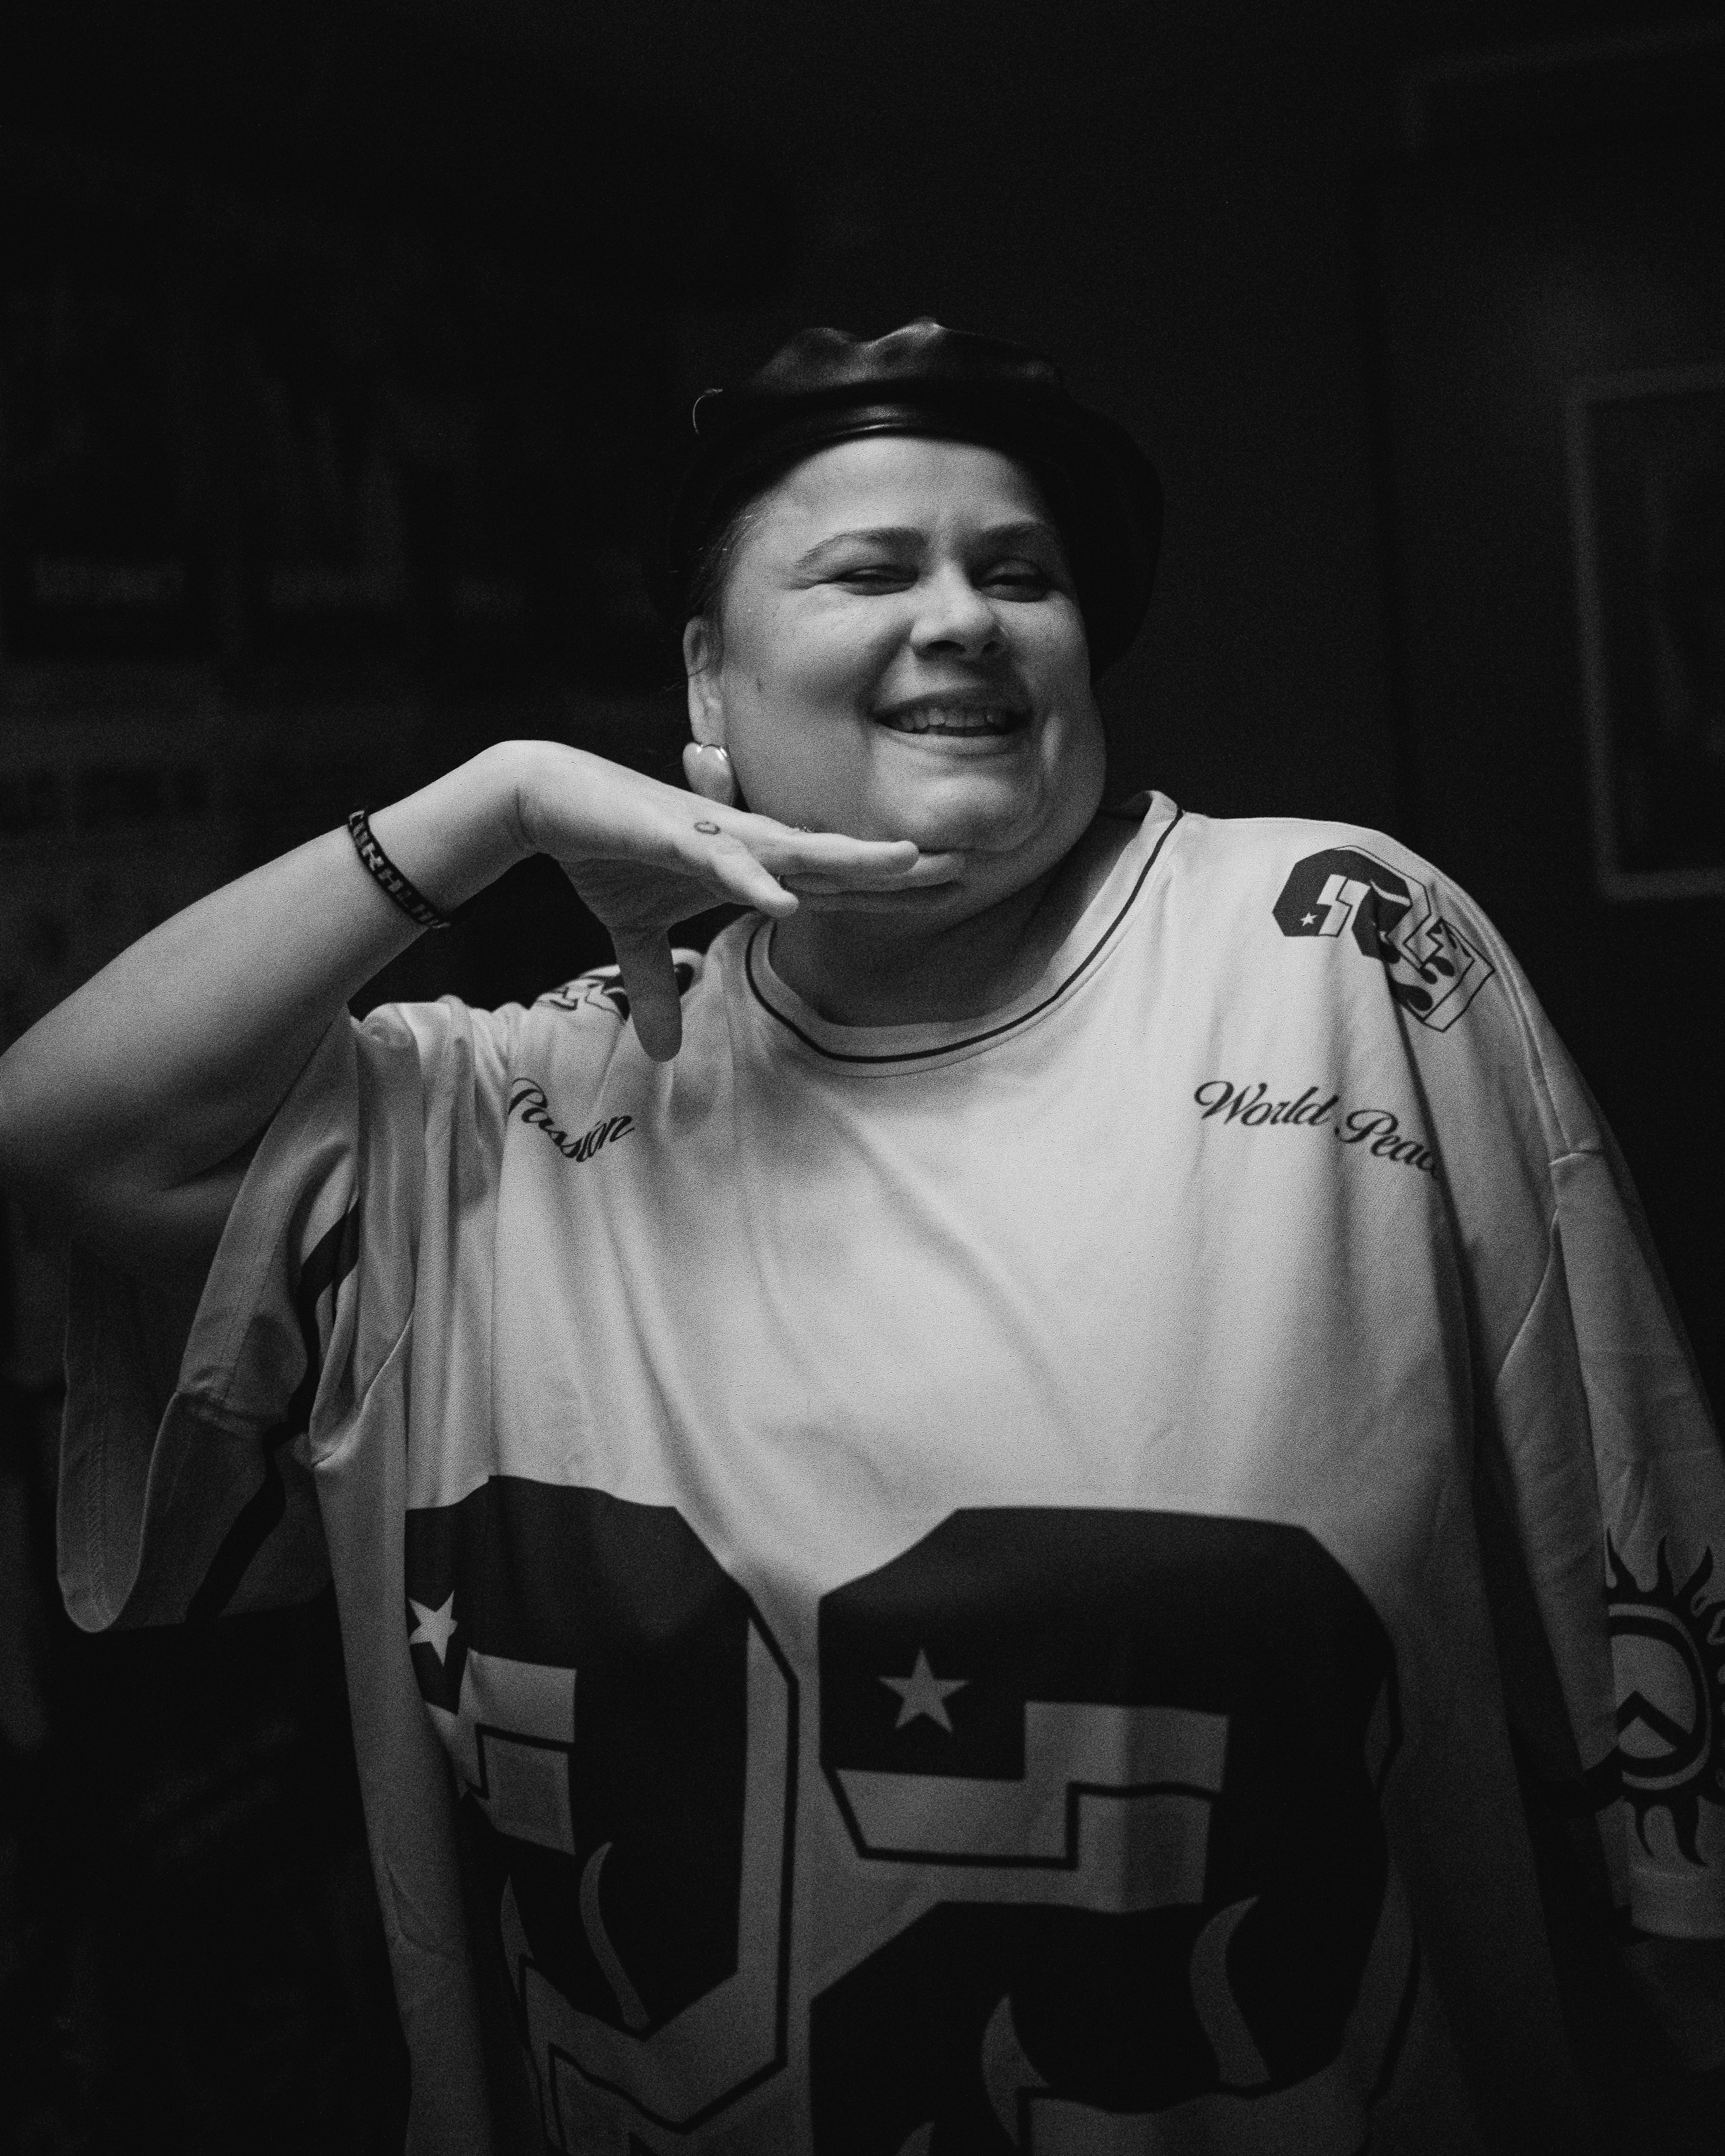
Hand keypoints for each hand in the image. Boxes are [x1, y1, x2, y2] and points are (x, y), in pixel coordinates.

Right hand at [514, 743, 948, 1057]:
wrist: (549, 803)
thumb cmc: (605, 854)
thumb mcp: (633, 937)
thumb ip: (655, 989)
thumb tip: (662, 1054)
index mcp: (748, 865)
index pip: (830, 882)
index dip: (886, 889)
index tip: (946, 890)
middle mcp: (744, 845)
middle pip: (834, 861)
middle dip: (895, 867)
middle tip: (964, 868)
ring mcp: (713, 836)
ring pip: (794, 849)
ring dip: (849, 858)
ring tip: (906, 863)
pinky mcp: (671, 834)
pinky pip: (719, 860)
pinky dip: (752, 879)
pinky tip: (784, 901)